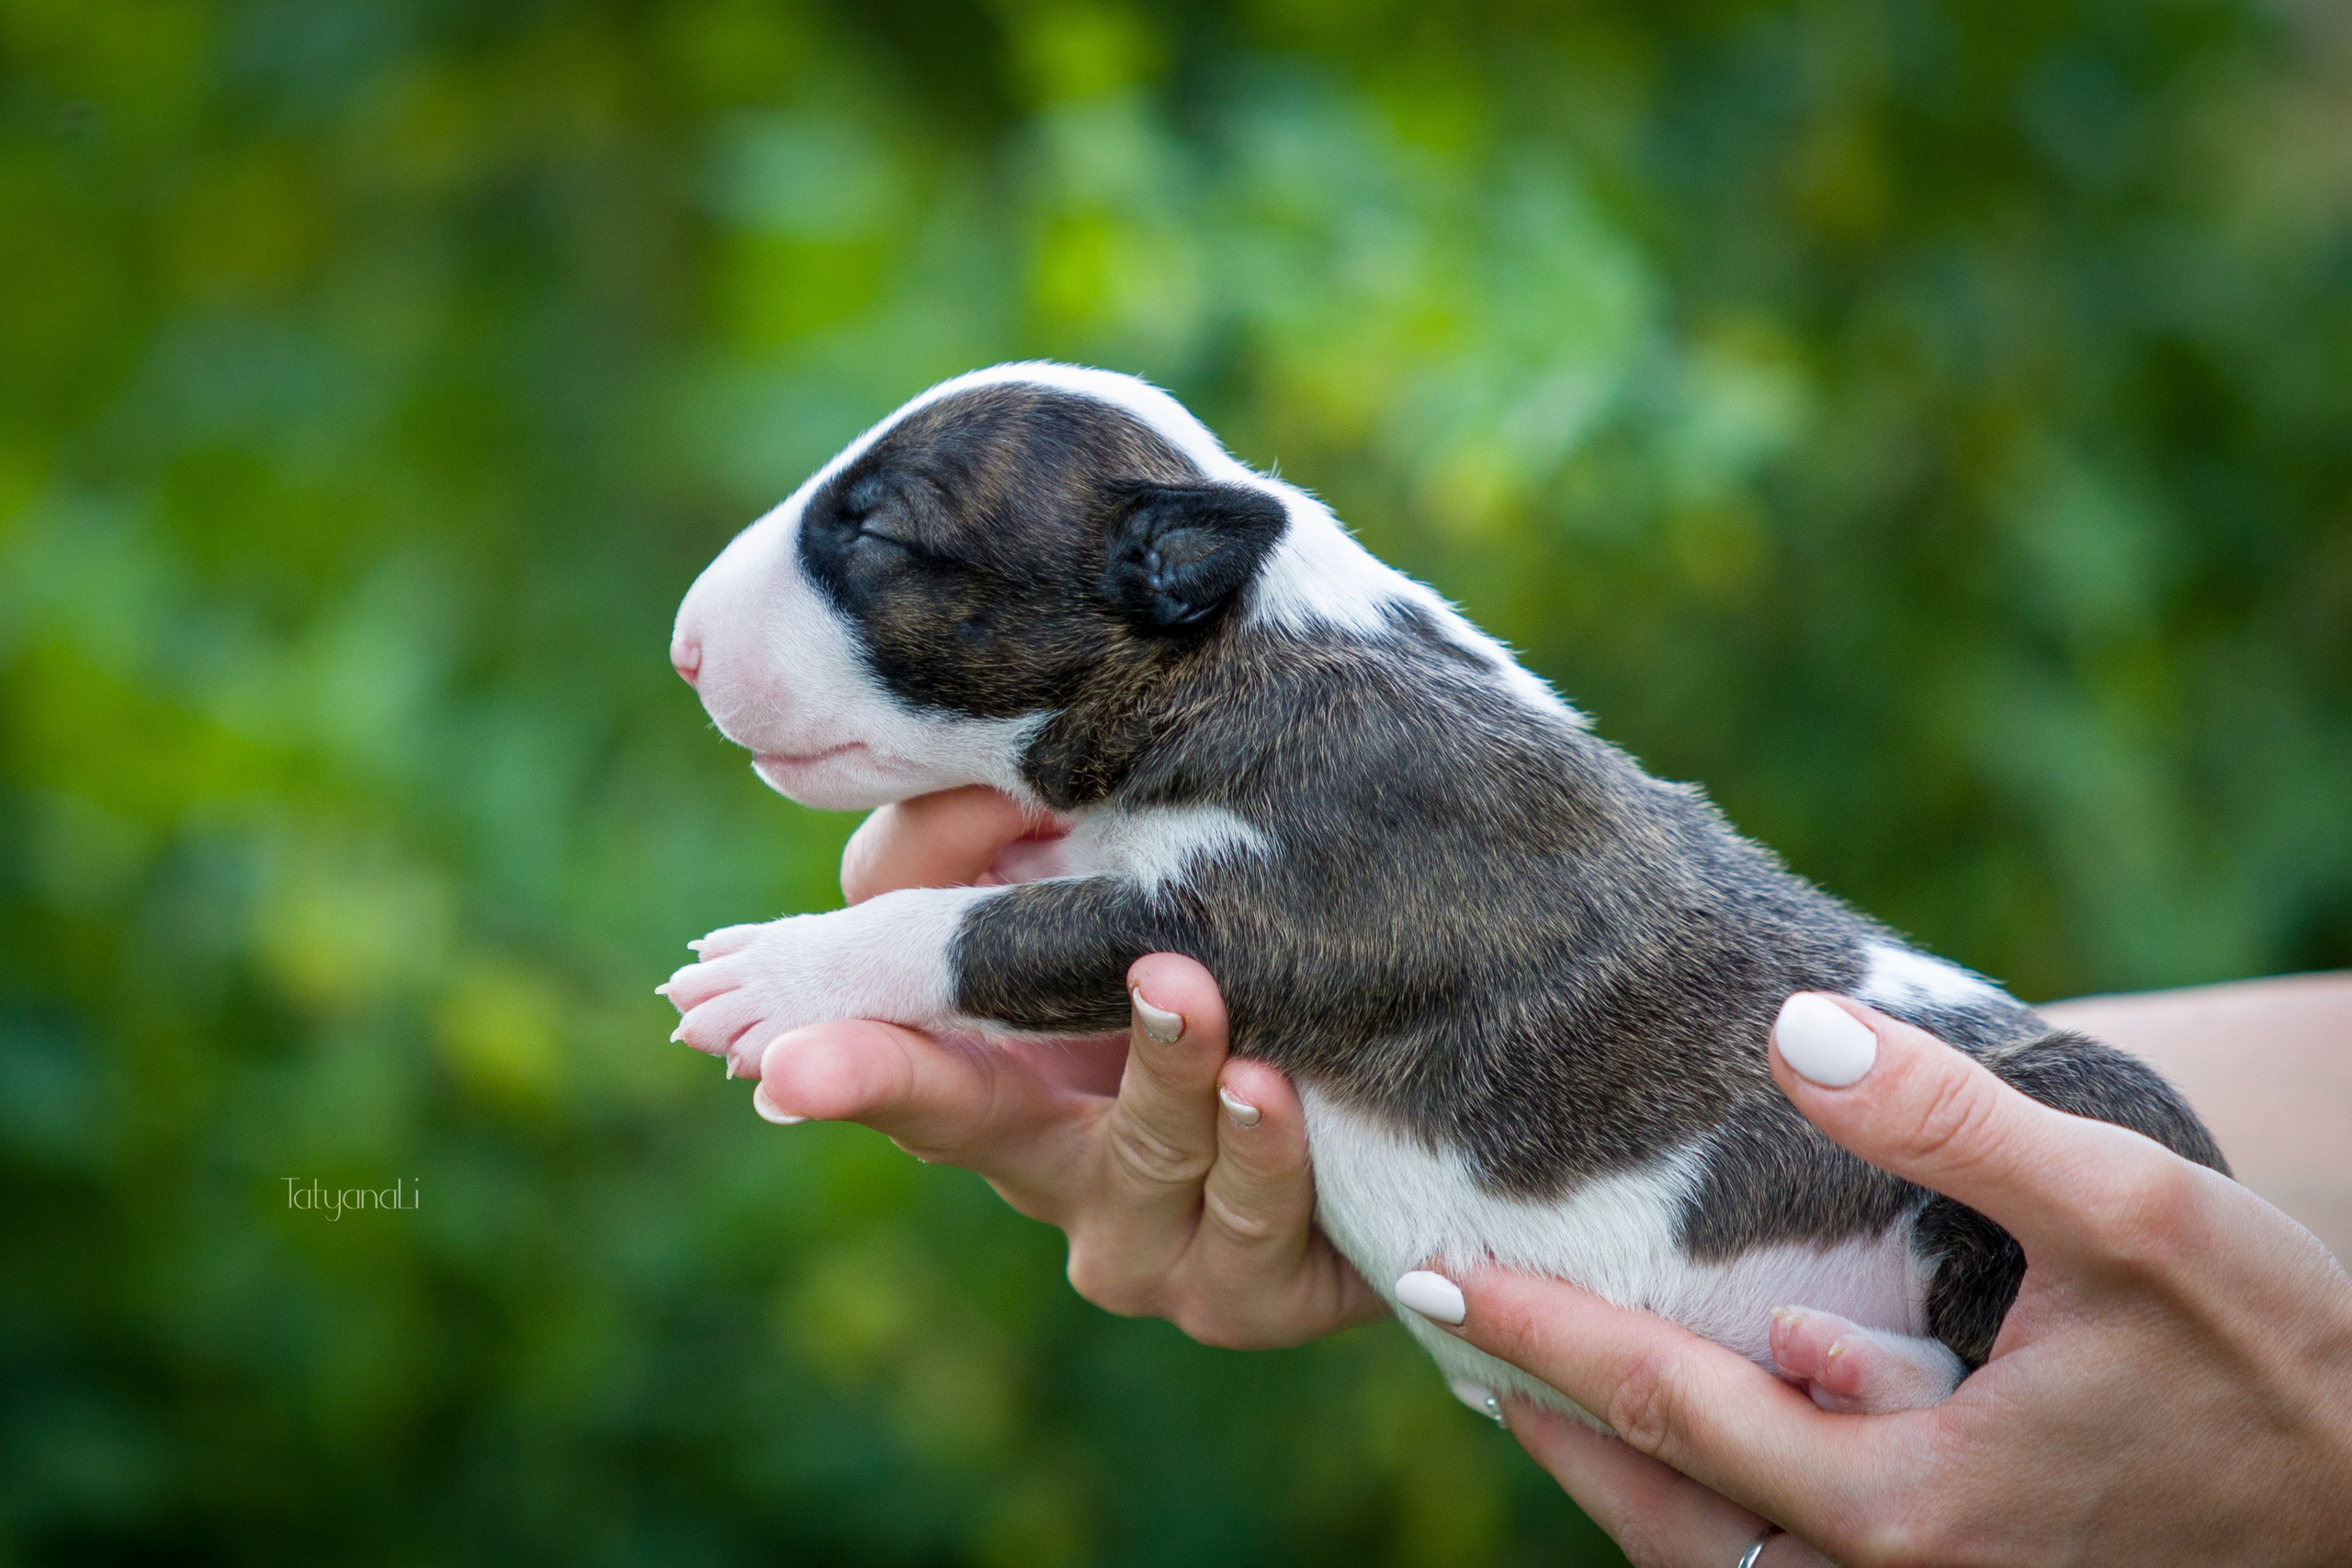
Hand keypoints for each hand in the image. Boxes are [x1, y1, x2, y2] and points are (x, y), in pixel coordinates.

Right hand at [707, 785, 1385, 1348]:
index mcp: (1004, 1071)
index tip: (731, 1038)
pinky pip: (1256, 1224)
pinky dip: (1261, 1150)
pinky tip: (1273, 1083)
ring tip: (1180, 985)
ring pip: (1140, 1162)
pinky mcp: (1262, 1291)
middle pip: (960, 1121)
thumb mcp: (1109, 884)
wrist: (1419, 1067)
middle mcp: (1059, 1166)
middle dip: (888, 1080)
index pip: (890, 1042)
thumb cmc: (1245, 961)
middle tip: (811, 1057)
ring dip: (1156, 1073)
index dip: (817, 1042)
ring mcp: (1156, 1242)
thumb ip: (994, 847)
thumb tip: (919, 818)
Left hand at [1404, 998, 2351, 1566]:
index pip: (1669, 1411)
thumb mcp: (2130, 1214)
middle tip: (1446, 1327)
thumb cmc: (2275, 1363)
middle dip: (1545, 1417)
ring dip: (1613, 1477)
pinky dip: (1710, 1509)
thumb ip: (1953, 1126)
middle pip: (1658, 1513)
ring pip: (1713, 1564)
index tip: (1425, 1276)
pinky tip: (1700, 1427)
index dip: (1535, 1336)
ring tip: (1536, 1385)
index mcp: (1907, 1501)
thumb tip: (1797, 1029)